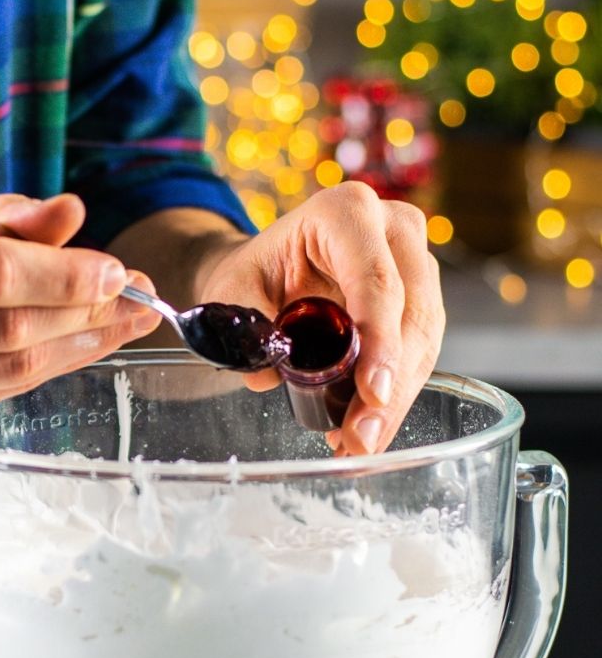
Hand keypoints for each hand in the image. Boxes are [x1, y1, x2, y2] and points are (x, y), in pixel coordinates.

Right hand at [0, 191, 160, 435]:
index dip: (62, 276)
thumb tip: (72, 213)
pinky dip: (46, 367)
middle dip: (84, 313)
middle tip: (137, 296)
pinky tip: (76, 344)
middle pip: (6, 330)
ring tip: (121, 321)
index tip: (118, 269)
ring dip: (78, 345)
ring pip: (9, 371)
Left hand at [198, 183, 444, 454]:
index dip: (379, 342)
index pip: (376, 281)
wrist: (265, 271)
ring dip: (396, 400)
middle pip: (411, 315)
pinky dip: (395, 396)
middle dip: (390, 386)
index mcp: (345, 212)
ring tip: (360, 445)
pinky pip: (419, 352)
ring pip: (424, 339)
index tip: (371, 392)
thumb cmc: (251, 276)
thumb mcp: (233, 294)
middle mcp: (393, 229)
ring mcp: (414, 263)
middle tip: (362, 438)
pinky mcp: (420, 300)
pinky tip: (367, 430)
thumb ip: (246, 329)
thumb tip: (264, 375)